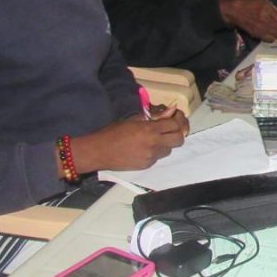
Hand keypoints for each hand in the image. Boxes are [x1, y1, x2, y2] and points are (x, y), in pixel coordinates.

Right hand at [71, 114, 187, 173]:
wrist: (98, 151)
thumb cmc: (113, 132)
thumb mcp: (133, 119)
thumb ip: (154, 116)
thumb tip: (171, 111)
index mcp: (150, 130)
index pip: (174, 125)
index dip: (174, 121)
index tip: (171, 119)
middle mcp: (153, 144)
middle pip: (178, 139)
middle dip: (176, 133)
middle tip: (168, 130)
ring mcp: (151, 157)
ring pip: (169, 150)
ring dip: (166, 144)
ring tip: (154, 139)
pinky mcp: (146, 165)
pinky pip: (158, 158)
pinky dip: (155, 152)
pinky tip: (144, 148)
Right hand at [219, 0, 276, 41]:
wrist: (232, 10)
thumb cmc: (247, 1)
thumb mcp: (262, 0)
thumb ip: (273, 8)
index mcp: (267, 11)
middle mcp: (264, 22)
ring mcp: (260, 30)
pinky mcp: (256, 34)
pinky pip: (269, 40)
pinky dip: (274, 38)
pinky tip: (274, 33)